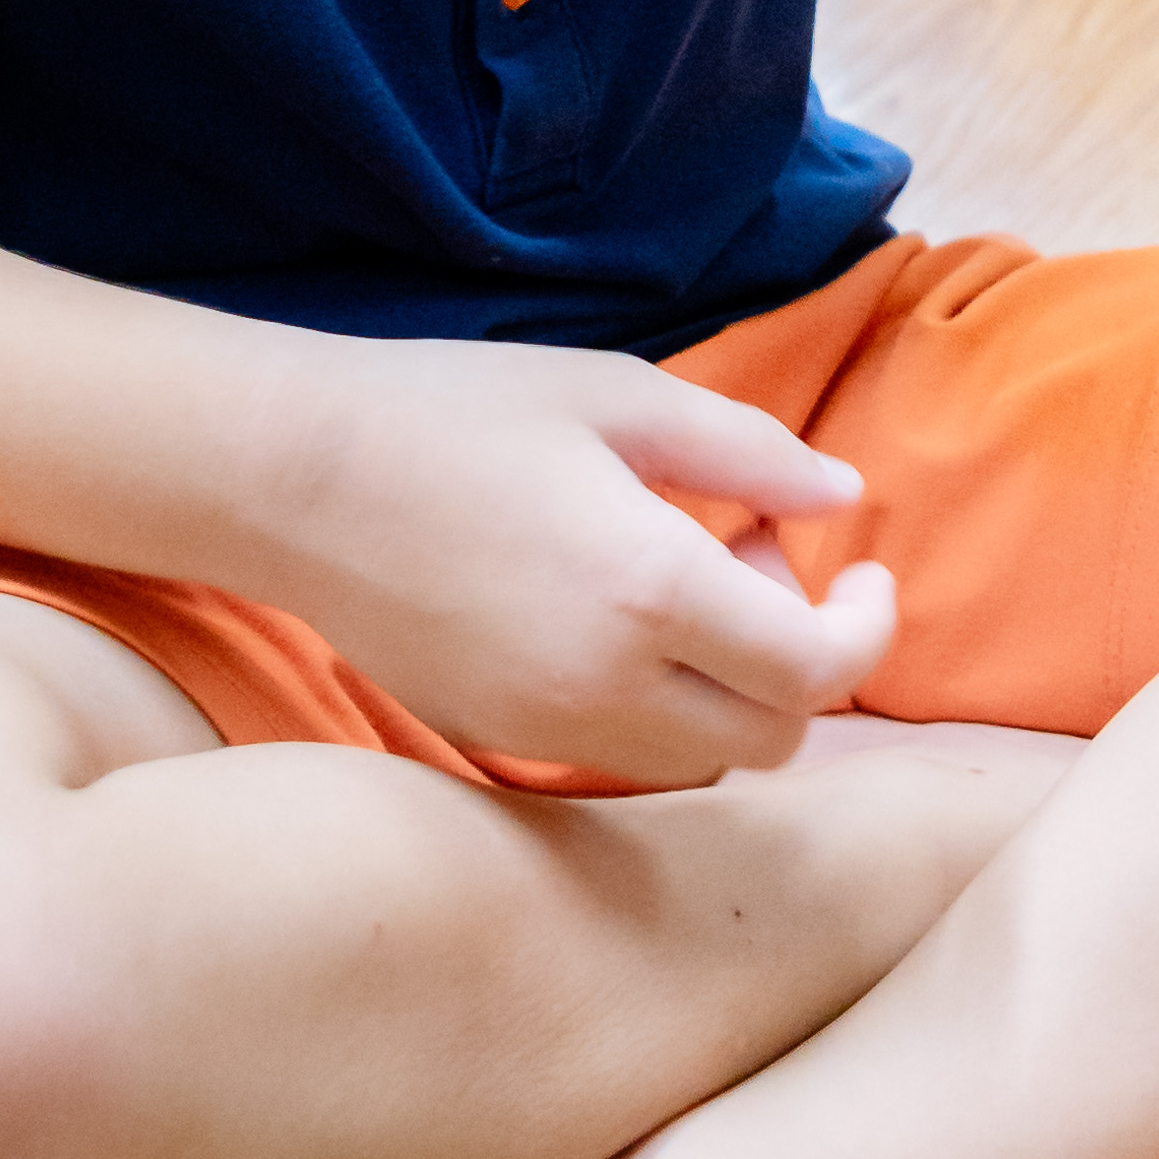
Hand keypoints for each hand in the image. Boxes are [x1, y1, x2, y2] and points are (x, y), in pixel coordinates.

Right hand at [241, 329, 897, 785]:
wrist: (292, 478)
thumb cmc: (459, 412)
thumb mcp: (620, 395)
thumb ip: (750, 450)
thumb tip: (843, 495)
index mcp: (653, 592)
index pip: (817, 670)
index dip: (866, 627)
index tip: (864, 572)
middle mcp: (608, 688)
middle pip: (774, 737)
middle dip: (800, 658)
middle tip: (752, 552)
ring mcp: (547, 731)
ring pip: (703, 762)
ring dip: (730, 691)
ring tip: (676, 583)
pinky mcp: (497, 743)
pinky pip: (624, 758)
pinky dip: (658, 709)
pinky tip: (610, 619)